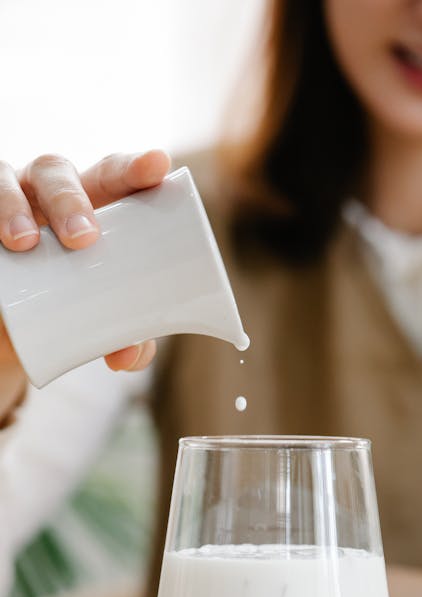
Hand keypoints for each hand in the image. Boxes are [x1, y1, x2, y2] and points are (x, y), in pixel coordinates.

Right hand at [0, 149, 170, 371]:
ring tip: (24, 242)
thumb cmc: (74, 297)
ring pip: (5, 182)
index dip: (134, 167)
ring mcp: (8, 201)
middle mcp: (47, 192)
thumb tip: (130, 355)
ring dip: (13, 206)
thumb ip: (124, 334)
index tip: (157, 166)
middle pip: (58, 173)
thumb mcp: (101, 314)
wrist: (15, 319)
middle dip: (70, 199)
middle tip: (84, 238)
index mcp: (91, 202)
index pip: (113, 174)